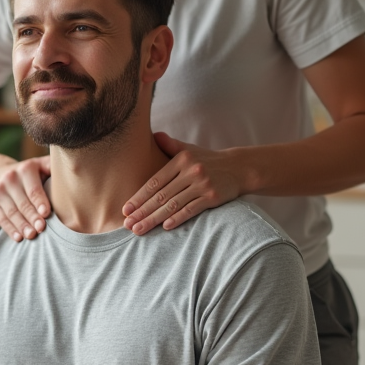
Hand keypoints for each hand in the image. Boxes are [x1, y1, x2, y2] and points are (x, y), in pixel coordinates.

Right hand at [0, 156, 51, 241]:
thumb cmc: (30, 173)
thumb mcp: (41, 165)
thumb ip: (53, 167)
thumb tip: (75, 171)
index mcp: (25, 169)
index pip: (33, 189)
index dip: (40, 202)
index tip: (46, 213)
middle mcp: (10, 178)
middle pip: (23, 202)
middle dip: (32, 217)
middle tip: (41, 228)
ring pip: (12, 212)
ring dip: (22, 225)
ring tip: (31, 235)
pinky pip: (1, 218)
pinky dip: (10, 229)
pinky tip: (18, 238)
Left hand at [122, 132, 244, 234]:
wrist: (239, 168)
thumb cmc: (208, 161)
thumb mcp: (189, 150)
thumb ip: (170, 145)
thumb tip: (154, 135)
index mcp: (181, 160)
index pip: (155, 181)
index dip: (139, 197)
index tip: (125, 209)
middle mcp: (191, 171)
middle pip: (161, 195)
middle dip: (142, 211)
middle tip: (127, 224)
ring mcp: (202, 185)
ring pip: (173, 205)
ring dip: (154, 219)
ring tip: (139, 229)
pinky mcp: (213, 197)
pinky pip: (191, 209)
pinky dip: (177, 218)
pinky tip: (164, 227)